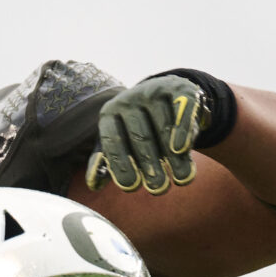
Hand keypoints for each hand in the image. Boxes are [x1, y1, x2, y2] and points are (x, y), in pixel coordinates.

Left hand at [86, 75, 204, 194]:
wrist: (169, 96)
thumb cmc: (140, 128)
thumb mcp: (122, 142)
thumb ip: (107, 162)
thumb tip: (93, 185)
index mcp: (109, 114)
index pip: (112, 141)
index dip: (120, 164)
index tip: (130, 187)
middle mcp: (129, 99)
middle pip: (139, 136)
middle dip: (149, 165)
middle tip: (158, 189)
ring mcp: (154, 90)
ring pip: (163, 127)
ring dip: (172, 156)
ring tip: (180, 179)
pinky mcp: (179, 87)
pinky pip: (182, 109)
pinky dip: (183, 129)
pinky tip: (183, 149)